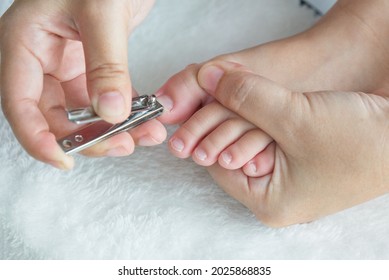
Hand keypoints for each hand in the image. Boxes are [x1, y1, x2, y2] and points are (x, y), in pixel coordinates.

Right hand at [0, 0, 165, 168]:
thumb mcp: (101, 12)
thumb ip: (106, 64)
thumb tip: (110, 113)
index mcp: (24, 44)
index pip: (21, 104)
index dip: (39, 139)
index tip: (66, 160)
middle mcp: (42, 60)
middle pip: (56, 117)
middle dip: (91, 137)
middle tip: (125, 145)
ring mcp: (68, 66)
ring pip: (85, 115)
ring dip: (115, 131)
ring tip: (146, 135)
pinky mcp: (94, 68)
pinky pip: (106, 102)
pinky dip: (126, 114)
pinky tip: (147, 120)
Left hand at [197, 61, 388, 226]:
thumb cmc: (360, 141)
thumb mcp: (294, 117)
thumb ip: (247, 98)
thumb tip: (209, 80)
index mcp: (268, 203)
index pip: (216, 164)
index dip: (208, 128)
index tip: (208, 97)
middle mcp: (274, 197)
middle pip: (231, 153)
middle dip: (228, 118)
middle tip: (225, 89)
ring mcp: (287, 180)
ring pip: (249, 142)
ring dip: (245, 114)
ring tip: (247, 90)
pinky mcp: (298, 163)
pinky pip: (267, 138)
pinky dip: (262, 117)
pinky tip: (266, 100)